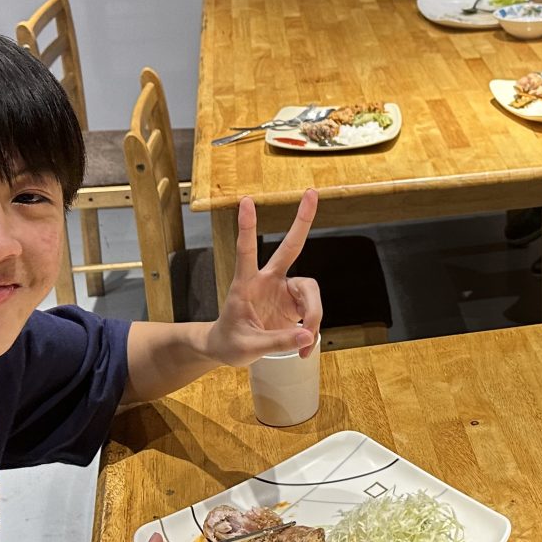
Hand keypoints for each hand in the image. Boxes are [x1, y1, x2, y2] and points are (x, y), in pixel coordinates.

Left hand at [203, 189, 323, 363]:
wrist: (228, 349)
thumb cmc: (230, 343)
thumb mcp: (248, 348)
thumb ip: (277, 342)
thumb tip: (307, 336)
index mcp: (246, 284)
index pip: (246, 251)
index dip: (247, 227)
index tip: (247, 201)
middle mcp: (268, 280)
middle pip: (291, 247)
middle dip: (302, 221)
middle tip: (311, 192)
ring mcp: (283, 291)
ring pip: (311, 291)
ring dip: (314, 315)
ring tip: (305, 342)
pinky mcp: (293, 304)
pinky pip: (312, 312)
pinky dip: (312, 330)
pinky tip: (304, 348)